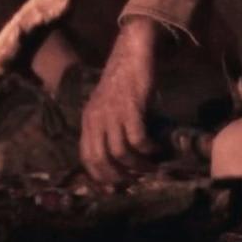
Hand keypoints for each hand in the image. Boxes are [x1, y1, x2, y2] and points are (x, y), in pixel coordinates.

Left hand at [80, 16, 162, 182]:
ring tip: (150, 167)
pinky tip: (156, 148)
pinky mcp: (130, 108)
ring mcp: (112, 113)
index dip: (98, 176)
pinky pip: (137, 139)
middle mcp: (95, 118)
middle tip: (134, 181)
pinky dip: (147, 149)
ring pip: (119, 152)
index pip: (86, 156)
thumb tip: (119, 159)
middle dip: (117, 176)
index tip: (113, 188)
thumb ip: (108, 128)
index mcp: (88, 120)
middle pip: (100, 159)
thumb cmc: (123, 82)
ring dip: (136, 165)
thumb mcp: (107, 107)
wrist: (132, 53)